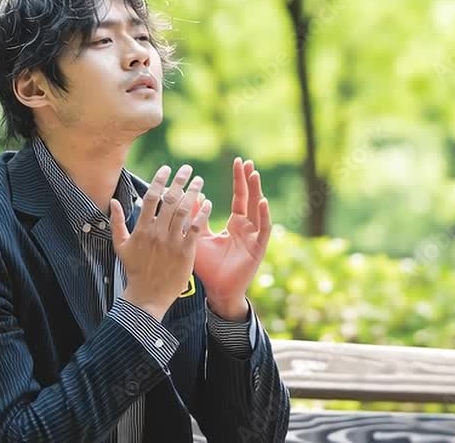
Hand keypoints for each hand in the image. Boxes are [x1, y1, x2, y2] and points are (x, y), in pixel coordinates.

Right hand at [111, 164, 212, 320]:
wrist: (148, 295)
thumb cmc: (134, 270)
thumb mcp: (121, 246)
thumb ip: (117, 222)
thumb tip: (113, 201)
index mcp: (142, 228)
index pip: (152, 197)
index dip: (160, 180)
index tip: (167, 168)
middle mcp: (157, 232)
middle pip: (170, 199)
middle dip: (180, 180)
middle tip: (188, 169)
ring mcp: (172, 242)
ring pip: (184, 210)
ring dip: (193, 192)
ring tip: (199, 181)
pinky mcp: (185, 252)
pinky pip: (195, 228)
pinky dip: (202, 213)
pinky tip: (207, 203)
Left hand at [193, 157, 271, 319]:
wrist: (217, 292)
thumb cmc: (209, 267)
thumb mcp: (199, 237)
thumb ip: (195, 218)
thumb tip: (191, 196)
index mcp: (235, 225)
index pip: (238, 197)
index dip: (238, 181)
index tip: (237, 162)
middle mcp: (247, 228)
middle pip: (250, 199)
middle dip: (248, 181)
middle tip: (247, 162)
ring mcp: (254, 238)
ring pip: (258, 210)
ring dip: (257, 192)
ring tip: (254, 174)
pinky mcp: (258, 249)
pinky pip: (263, 229)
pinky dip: (263, 215)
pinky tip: (262, 201)